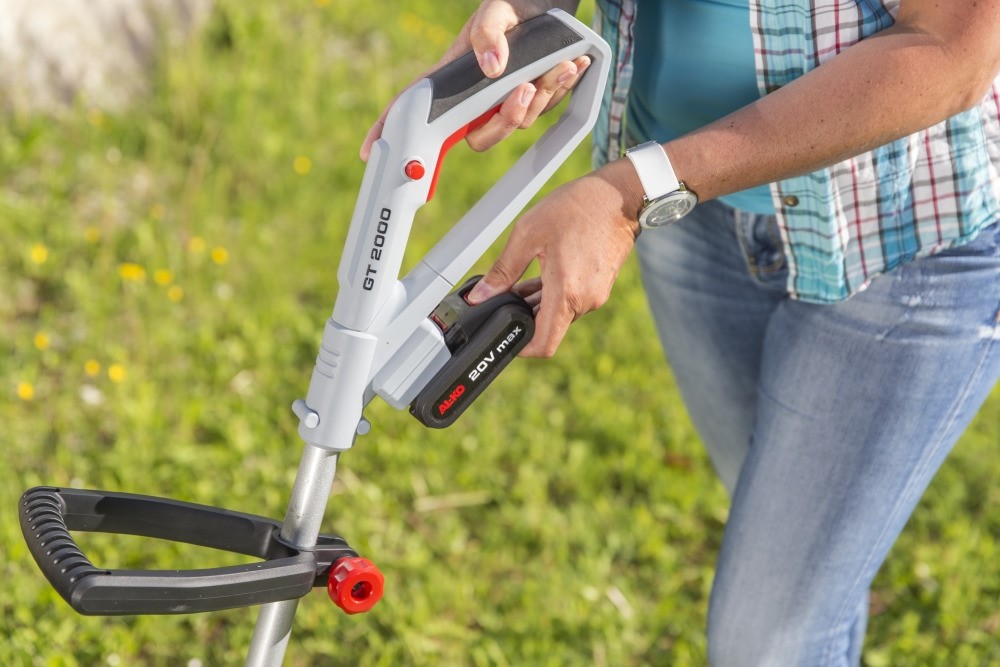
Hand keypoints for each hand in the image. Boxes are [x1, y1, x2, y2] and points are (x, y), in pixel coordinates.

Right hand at [359, 0, 589, 160]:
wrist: (550, 3)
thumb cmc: (511, 5)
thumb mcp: (497, 9)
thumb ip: (488, 33)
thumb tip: (492, 68)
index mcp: (454, 78)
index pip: (414, 107)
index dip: (388, 131)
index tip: (370, 151)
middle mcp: (476, 98)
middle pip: (480, 136)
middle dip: (506, 120)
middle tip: (526, 89)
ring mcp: (503, 102)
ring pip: (519, 123)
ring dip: (544, 96)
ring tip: (561, 64)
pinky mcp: (530, 100)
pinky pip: (545, 110)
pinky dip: (561, 88)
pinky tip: (574, 63)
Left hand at [466, 158, 645, 357]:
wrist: (618, 195)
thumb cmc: (576, 208)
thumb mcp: (528, 234)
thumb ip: (502, 271)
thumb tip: (480, 296)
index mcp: (566, 293)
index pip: (544, 344)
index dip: (521, 348)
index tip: (506, 337)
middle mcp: (585, 301)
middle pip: (549, 327)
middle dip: (525, 316)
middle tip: (507, 295)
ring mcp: (596, 295)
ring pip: (559, 313)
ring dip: (538, 303)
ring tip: (523, 279)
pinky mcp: (601, 287)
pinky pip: (572, 301)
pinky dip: (554, 294)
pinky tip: (543, 274)